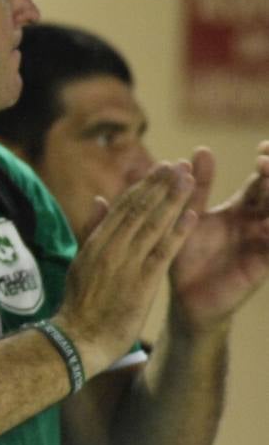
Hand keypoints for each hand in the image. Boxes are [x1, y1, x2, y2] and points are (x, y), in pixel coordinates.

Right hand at [54, 163, 196, 376]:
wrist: (77, 338)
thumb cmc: (79, 305)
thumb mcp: (80, 261)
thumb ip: (92, 230)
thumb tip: (100, 200)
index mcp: (96, 242)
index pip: (124, 207)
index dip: (144, 186)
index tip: (159, 169)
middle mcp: (111, 248)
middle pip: (139, 209)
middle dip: (160, 185)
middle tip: (177, 165)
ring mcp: (126, 264)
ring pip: (152, 225)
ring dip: (173, 200)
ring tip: (188, 179)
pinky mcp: (142, 283)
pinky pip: (163, 252)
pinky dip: (178, 232)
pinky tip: (192, 215)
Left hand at [168, 143, 268, 334]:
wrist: (184, 297)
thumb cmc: (184, 254)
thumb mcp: (187, 216)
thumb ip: (195, 188)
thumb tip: (198, 151)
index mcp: (240, 209)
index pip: (260, 181)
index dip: (267, 164)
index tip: (263, 147)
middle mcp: (255, 224)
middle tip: (265, 161)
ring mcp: (261, 244)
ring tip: (268, 184)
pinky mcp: (261, 266)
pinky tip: (267, 225)